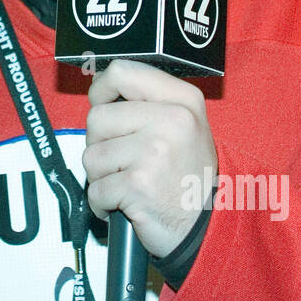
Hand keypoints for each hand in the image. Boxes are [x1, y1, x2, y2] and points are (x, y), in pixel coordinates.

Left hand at [83, 59, 217, 257]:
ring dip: (102, 177)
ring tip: (128, 185)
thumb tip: (99, 92)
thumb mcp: (184, 126)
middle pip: (98, 117)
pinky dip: (102, 203)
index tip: (103, 104)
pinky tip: (125, 205)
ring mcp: (154, 152)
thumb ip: (148, 104)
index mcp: (182, 100)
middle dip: (100, 144)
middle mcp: (171, 120)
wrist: (208, 228)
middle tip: (124, 162)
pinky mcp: (138, 185)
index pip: (122, 72)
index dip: (101, 89)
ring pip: (92, 155)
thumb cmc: (188, 177)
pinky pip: (95, 189)